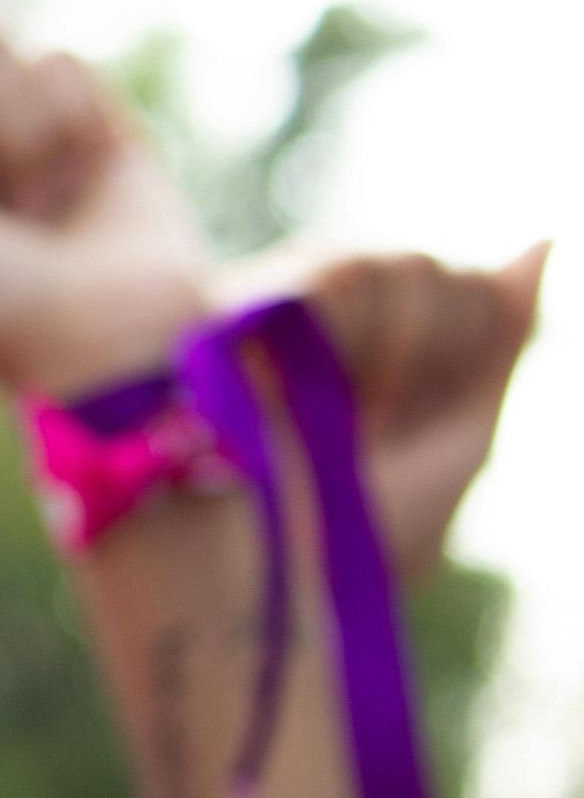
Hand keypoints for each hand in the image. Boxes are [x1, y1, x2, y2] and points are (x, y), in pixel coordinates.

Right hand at [297, 245, 548, 580]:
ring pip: (416, 267)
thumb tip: (544, 238)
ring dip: (408, 356)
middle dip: (444, 361)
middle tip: (386, 434)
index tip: (424, 433)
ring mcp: (292, 304)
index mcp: (384, 355)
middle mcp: (338, 321)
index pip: (478, 295)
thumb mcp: (466, 435)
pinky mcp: (254, 293)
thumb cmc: (363, 523)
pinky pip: (360, 266)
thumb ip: (504, 335)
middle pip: (455, 279)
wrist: (273, 559)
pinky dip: (364, 342)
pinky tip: (322, 395)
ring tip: (354, 421)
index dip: (473, 361)